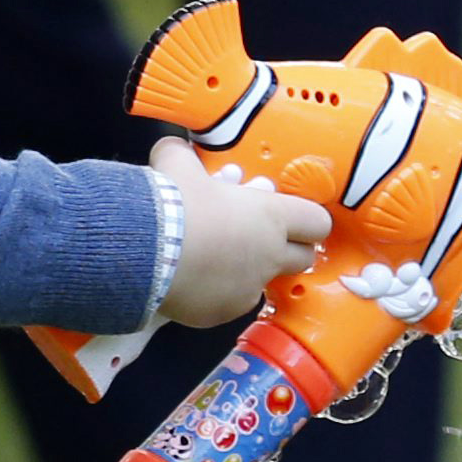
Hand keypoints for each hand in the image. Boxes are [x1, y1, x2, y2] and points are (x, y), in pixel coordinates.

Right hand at [152, 138, 329, 325]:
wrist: (144, 251)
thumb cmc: (172, 205)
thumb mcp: (177, 165)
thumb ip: (183, 155)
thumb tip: (173, 148)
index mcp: (271, 216)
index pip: (317, 221)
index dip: (308, 219)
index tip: (293, 217)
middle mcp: (269, 255)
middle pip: (303, 258)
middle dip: (288, 248)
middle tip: (260, 237)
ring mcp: (249, 287)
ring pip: (262, 282)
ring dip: (248, 270)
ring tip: (216, 257)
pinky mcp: (223, 312)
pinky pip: (229, 303)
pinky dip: (217, 293)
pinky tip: (193, 280)